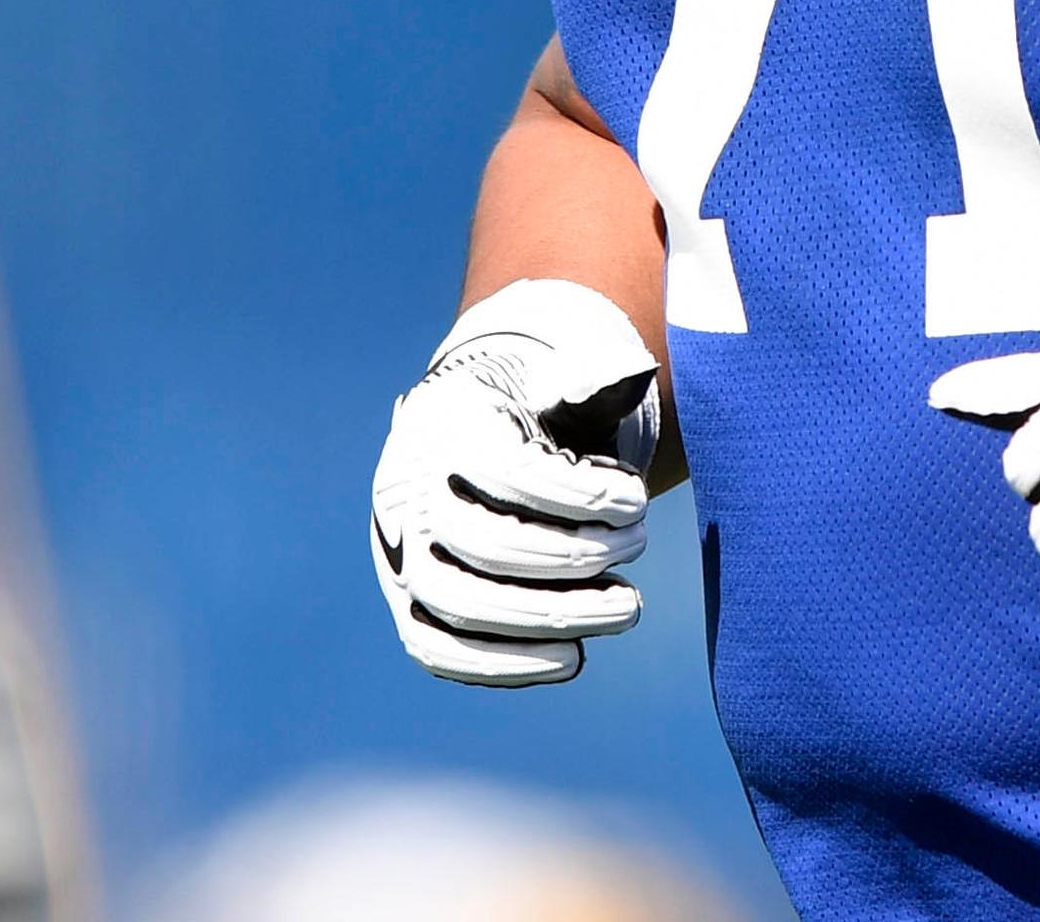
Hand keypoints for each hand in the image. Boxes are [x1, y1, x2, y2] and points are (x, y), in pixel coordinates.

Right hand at [371, 279, 658, 687]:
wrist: (467, 441)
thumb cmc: (526, 411)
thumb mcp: (554, 381)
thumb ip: (592, 381)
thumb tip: (635, 375)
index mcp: (445, 428)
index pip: (509, 471)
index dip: (580, 495)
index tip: (638, 503)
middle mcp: (410, 496)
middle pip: (486, 544)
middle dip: (575, 555)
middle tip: (638, 546)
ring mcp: (400, 557)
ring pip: (463, 605)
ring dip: (552, 618)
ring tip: (627, 608)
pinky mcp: (407, 606)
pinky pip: (441, 650)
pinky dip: (507, 665)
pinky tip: (574, 657)